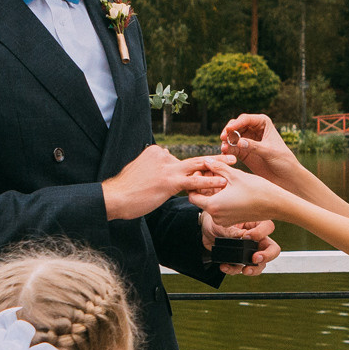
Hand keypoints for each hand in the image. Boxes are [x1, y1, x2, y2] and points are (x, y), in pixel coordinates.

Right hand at [104, 144, 226, 220]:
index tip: (208, 171)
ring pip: (198, 165)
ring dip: (218, 165)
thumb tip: (164, 158)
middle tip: (231, 157)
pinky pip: (194, 181)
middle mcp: (163, 156)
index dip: (195, 169)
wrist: (115, 197)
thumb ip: (154, 166)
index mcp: (156, 152)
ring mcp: (167, 168)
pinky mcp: (169, 181)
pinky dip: (209, 181)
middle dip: (215, 158)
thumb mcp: (140, 170)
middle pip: (194, 157)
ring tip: (233, 165)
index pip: (180, 160)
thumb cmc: (126, 188)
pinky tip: (221, 182)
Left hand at [186, 160, 287, 229]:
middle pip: (201, 200)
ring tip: (222, 178)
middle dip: (204, 186)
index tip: (203, 172)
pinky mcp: (233, 221)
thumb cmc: (257, 190)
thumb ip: (217, 167)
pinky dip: (221, 199)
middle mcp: (217, 216)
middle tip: (212, 172)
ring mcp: (225, 220)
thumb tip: (206, 161)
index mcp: (214, 206)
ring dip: (213, 192)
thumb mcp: (234, 175)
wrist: (276, 204)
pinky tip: (230, 187)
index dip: (194, 183)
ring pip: (211, 204)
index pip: (192, 196)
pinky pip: (221, 209)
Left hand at [200, 210, 279, 275]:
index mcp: (255, 224)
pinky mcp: (240, 260)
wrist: (203, 230)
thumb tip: (243, 238)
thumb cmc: (216, 221)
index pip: (268, 227)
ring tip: (245, 270)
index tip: (248, 236)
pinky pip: (241, 268)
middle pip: (272, 249)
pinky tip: (225, 266)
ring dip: (253, 269)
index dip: (261, 233)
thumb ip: (235, 232)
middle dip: (267, 256)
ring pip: (260, 263)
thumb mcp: (224, 224)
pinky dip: (233, 270)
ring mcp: (249, 251)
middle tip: (255, 259)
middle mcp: (256, 238)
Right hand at [219, 114, 298, 183]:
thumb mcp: (269, 152)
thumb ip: (254, 146)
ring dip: (226, 141)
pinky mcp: (243, 151)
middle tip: (223, 138)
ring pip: (231, 136)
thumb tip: (239, 142)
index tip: (229, 130)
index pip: (246, 119)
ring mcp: (247, 140)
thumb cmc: (283, 160)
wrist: (286, 176)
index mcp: (263, 123)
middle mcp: (253, 129)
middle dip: (228, 131)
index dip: (236, 123)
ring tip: (224, 148)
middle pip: (236, 126)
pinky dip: (227, 150)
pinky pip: (232, 148)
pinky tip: (225, 155)